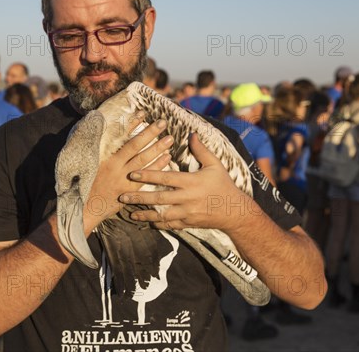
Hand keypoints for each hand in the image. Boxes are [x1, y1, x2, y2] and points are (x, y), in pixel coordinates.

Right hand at [82, 113, 172, 231]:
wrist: (85, 208)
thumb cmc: (85, 183)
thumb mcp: (88, 163)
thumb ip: (98, 149)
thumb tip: (102, 130)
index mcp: (104, 157)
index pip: (119, 137)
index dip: (131, 125)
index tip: (142, 114)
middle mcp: (114, 166)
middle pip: (135, 146)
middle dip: (150, 133)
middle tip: (163, 122)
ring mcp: (123, 178)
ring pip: (143, 160)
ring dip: (157, 149)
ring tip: (169, 139)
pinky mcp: (129, 190)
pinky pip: (146, 177)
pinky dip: (157, 167)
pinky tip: (167, 158)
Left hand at [120, 134, 253, 231]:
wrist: (235, 212)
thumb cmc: (224, 185)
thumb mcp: (216, 165)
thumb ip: (202, 150)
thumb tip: (192, 133)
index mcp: (192, 182)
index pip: (166, 178)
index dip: (149, 175)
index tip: (133, 173)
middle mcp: (188, 198)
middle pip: (159, 198)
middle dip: (140, 197)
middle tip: (122, 196)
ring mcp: (187, 213)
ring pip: (162, 214)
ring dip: (145, 214)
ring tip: (130, 213)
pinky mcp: (188, 223)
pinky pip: (170, 225)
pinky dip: (158, 224)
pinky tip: (147, 221)